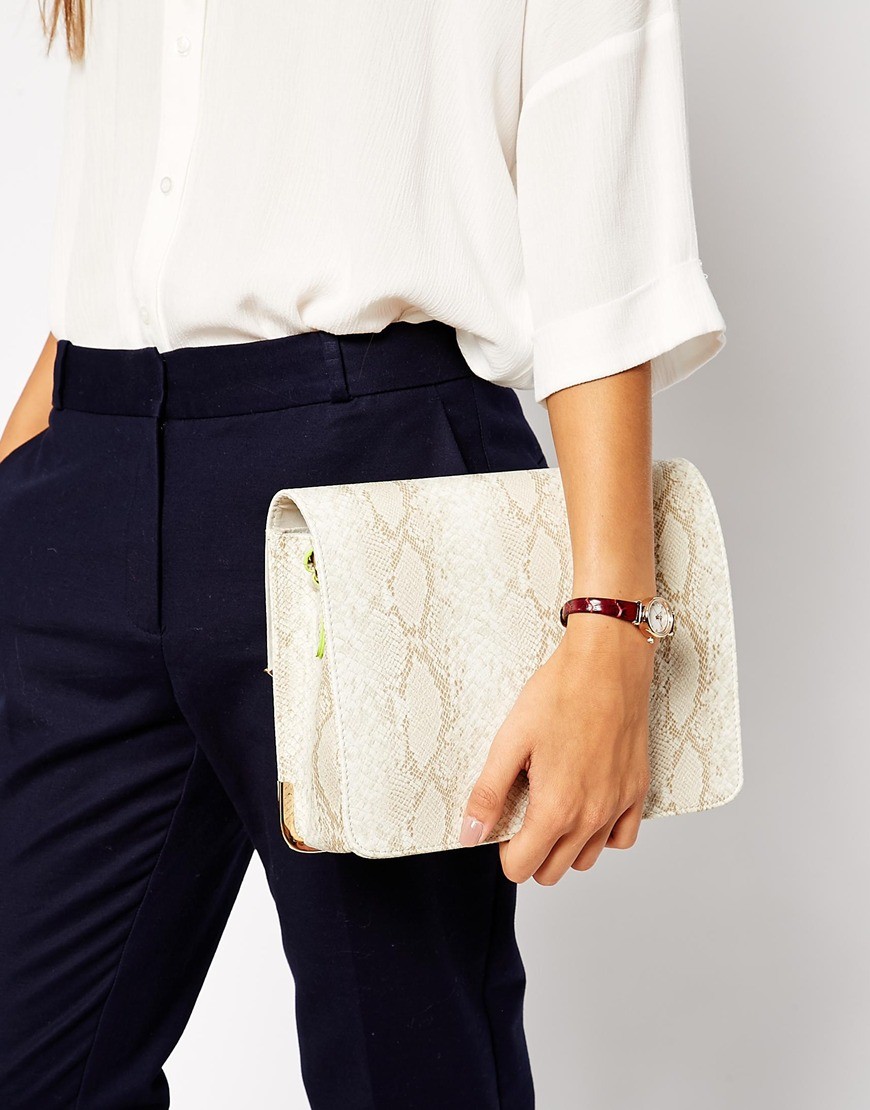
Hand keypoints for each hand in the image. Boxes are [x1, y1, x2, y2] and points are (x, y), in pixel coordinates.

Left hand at [459, 616, 655, 883]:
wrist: (607, 663)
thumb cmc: (559, 694)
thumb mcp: (510, 740)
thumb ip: (488, 794)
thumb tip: (470, 835)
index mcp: (556, 809)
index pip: (522, 869)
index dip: (504, 850)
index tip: (504, 822)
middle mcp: (591, 817)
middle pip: (552, 872)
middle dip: (531, 852)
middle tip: (524, 813)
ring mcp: (618, 806)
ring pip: (587, 859)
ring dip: (565, 846)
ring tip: (553, 806)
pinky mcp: (637, 790)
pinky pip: (622, 837)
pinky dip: (603, 834)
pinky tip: (587, 806)